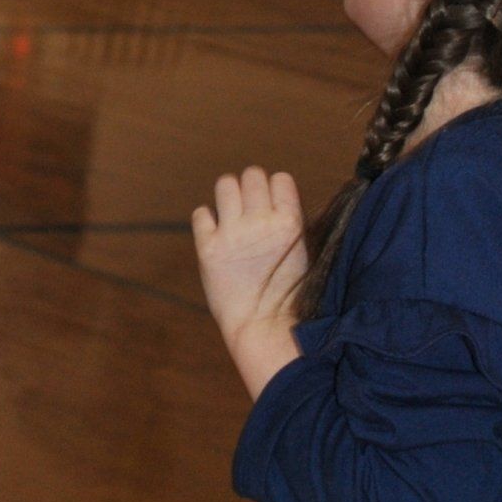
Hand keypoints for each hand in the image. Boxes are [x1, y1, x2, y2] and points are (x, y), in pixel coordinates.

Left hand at [191, 167, 306, 348]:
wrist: (262, 327)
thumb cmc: (287, 293)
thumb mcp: (301, 252)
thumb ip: (287, 222)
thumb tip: (273, 198)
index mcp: (290, 222)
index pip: (280, 178)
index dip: (275, 189)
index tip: (271, 205)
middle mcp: (261, 221)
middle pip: (252, 174)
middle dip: (251, 188)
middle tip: (249, 209)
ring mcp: (232, 233)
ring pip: (225, 183)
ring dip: (228, 196)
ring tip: (231, 216)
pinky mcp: (207, 246)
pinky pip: (200, 213)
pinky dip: (206, 221)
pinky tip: (214, 235)